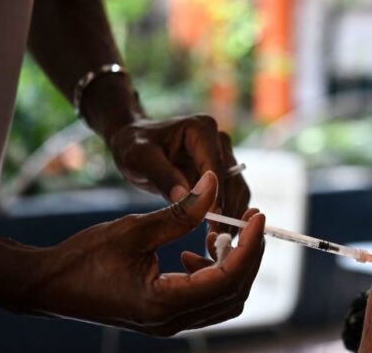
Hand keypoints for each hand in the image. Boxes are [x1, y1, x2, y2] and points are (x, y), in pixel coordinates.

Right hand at [29, 171, 264, 335]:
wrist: (47, 284)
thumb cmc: (82, 257)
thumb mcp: (133, 229)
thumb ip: (180, 212)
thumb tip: (213, 183)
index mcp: (163, 303)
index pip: (227, 278)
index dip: (250, 247)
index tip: (259, 217)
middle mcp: (170, 322)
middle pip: (234, 293)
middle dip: (249, 256)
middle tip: (252, 221)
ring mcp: (167, 324)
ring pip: (223, 300)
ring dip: (233, 266)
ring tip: (224, 234)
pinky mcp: (163, 317)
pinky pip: (204, 301)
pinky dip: (212, 276)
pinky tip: (194, 252)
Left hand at [108, 115, 250, 230]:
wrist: (135, 144)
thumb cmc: (134, 147)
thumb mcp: (140, 159)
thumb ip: (163, 177)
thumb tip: (184, 197)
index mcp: (202, 129)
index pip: (215, 167)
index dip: (216, 195)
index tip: (212, 221)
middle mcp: (219, 141)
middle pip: (233, 180)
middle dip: (228, 210)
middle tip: (218, 239)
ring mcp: (223, 156)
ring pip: (237, 191)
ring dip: (232, 215)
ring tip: (218, 241)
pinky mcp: (222, 173)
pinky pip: (230, 197)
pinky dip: (226, 215)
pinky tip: (216, 235)